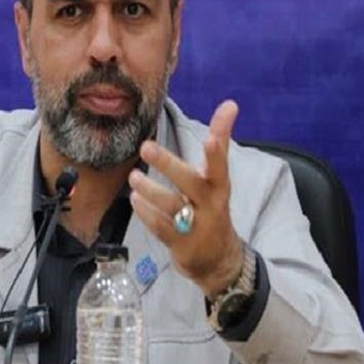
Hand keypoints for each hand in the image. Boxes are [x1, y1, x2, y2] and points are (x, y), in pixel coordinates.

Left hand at [129, 100, 243, 297]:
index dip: (216, 150)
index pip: (219, 163)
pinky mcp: (182, 244)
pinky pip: (160, 226)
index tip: (212, 136)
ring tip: (133, 177)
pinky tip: (134, 200)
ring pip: (171, 205)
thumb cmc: (211, 208)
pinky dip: (145, 212)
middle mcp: (210, 205)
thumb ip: (218, 143)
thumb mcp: (216, 179)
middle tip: (145, 147)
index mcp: (219, 186)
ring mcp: (197, 227)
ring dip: (149, 189)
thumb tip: (230, 104)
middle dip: (168, 164)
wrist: (219, 260)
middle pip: (190, 182)